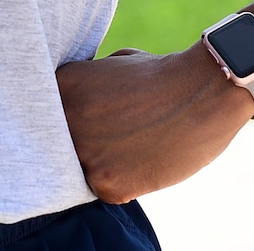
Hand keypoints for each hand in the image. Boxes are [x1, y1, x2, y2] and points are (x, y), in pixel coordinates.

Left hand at [56, 46, 253, 203]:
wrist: (206, 93)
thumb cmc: (163, 75)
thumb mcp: (112, 65)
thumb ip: (87, 86)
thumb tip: (75, 103)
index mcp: (62, 85)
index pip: (48, 112)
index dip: (69, 118)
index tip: (90, 118)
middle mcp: (65, 119)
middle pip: (59, 141)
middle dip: (82, 140)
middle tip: (113, 135)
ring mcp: (84, 153)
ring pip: (80, 168)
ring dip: (101, 162)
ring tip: (132, 146)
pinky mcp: (106, 184)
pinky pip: (104, 189)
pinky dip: (123, 181)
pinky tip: (144, 161)